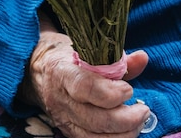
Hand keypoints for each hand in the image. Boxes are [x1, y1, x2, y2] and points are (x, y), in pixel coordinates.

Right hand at [20, 14, 150, 137]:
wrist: (38, 72)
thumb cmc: (70, 57)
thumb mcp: (90, 50)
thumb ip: (118, 58)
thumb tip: (142, 58)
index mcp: (63, 72)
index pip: (85, 87)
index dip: (111, 92)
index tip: (129, 89)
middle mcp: (60, 99)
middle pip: (94, 118)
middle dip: (126, 119)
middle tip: (143, 110)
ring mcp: (62, 119)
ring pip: (94, 136)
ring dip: (124, 133)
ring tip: (140, 121)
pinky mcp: (67, 131)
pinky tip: (128, 131)